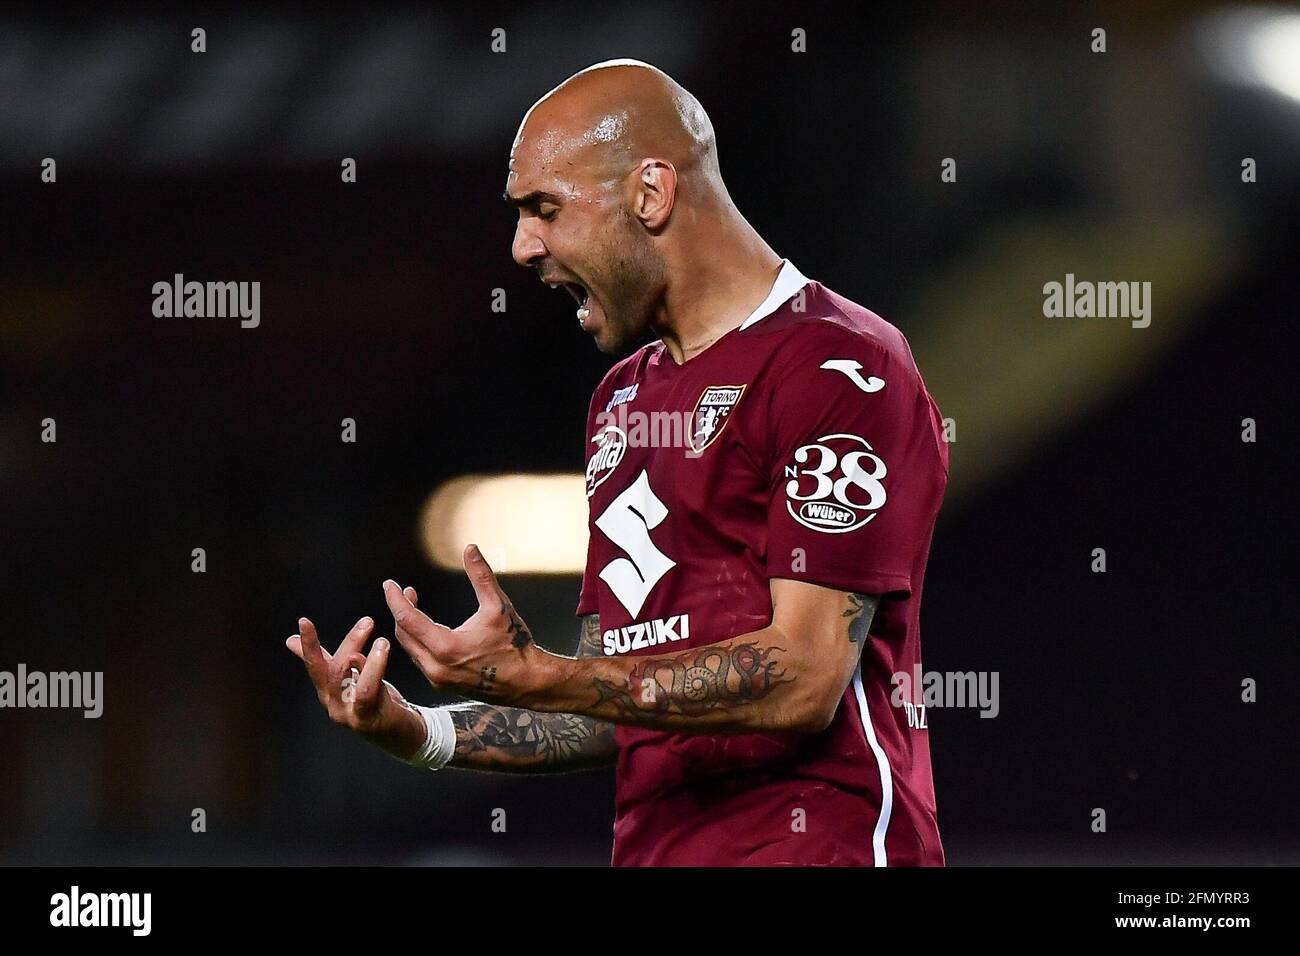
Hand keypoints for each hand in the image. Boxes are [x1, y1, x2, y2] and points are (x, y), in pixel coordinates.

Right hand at [286, 601, 424, 759]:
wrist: (402, 734)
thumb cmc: (376, 703)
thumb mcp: (349, 678)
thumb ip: (326, 659)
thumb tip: (290, 640)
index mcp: (328, 691)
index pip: (314, 664)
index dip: (308, 644)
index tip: (304, 622)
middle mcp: (333, 704)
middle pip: (333, 669)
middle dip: (349, 642)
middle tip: (368, 622)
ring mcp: (348, 715)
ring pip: (348, 682)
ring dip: (366, 658)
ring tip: (382, 640)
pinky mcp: (366, 722)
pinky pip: (367, 693)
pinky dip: (373, 671)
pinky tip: (382, 655)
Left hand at [383, 544, 546, 706]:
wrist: (527, 682)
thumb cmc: (514, 644)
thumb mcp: (498, 606)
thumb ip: (481, 575)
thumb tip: (470, 548)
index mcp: (446, 647)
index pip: (406, 619)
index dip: (395, 598)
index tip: (389, 584)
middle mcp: (436, 666)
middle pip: (403, 634)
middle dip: (401, 610)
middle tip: (407, 592)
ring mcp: (438, 679)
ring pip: (410, 649)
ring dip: (408, 627)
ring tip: (414, 607)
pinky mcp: (442, 685)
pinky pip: (420, 661)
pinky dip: (418, 642)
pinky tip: (427, 630)